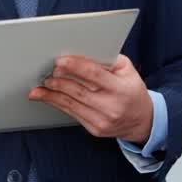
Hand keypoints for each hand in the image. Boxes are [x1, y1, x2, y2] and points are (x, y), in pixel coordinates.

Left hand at [28, 54, 152, 143]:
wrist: (141, 120)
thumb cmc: (131, 90)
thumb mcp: (128, 70)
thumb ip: (108, 59)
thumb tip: (82, 52)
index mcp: (120, 89)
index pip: (94, 76)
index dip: (75, 67)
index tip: (59, 61)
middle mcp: (111, 107)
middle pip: (78, 91)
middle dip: (59, 80)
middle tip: (46, 71)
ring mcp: (101, 121)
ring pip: (71, 104)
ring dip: (52, 94)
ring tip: (40, 86)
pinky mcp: (94, 129)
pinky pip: (72, 114)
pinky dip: (57, 104)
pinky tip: (47, 97)